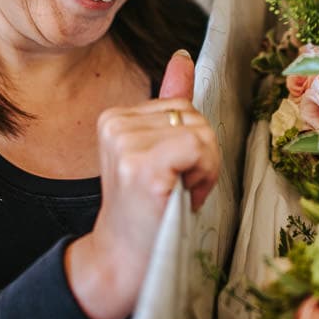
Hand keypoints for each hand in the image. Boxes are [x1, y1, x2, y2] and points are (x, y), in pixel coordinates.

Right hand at [65, 49, 219, 318]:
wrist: (125, 261)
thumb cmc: (148, 211)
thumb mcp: (158, 151)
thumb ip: (169, 102)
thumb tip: (182, 57)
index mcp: (115, 117)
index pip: (181, 105)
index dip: (192, 144)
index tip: (173, 176)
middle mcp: (114, 124)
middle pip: (193, 115)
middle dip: (202, 156)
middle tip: (178, 189)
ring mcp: (124, 143)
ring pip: (201, 131)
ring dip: (204, 168)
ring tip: (178, 194)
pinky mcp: (141, 165)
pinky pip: (198, 146)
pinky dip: (204, 173)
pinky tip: (182, 195)